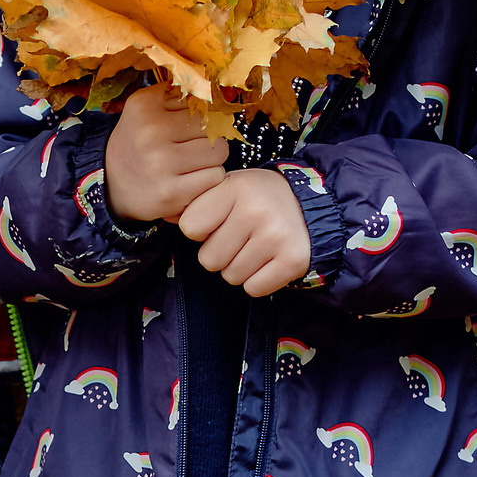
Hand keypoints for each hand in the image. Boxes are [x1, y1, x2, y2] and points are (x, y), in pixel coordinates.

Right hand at [103, 84, 228, 224]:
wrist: (109, 184)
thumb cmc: (137, 142)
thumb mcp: (145, 107)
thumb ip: (176, 93)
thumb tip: (216, 90)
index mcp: (145, 106)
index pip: (200, 102)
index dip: (199, 117)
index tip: (183, 129)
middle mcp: (151, 133)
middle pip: (212, 127)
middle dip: (206, 138)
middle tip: (187, 149)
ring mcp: (161, 164)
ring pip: (219, 151)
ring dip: (211, 159)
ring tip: (190, 164)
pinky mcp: (172, 193)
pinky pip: (215, 177)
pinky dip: (208, 180)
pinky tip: (189, 181)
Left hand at [176, 169, 313, 296]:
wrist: (309, 207)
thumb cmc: (256, 200)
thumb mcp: (226, 188)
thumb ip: (195, 204)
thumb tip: (167, 218)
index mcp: (235, 187)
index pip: (190, 228)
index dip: (202, 229)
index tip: (220, 219)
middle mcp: (256, 210)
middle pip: (208, 259)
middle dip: (220, 252)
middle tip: (241, 236)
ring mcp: (276, 236)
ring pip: (230, 276)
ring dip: (239, 267)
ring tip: (255, 246)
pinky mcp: (292, 260)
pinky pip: (253, 288)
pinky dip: (258, 280)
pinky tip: (268, 260)